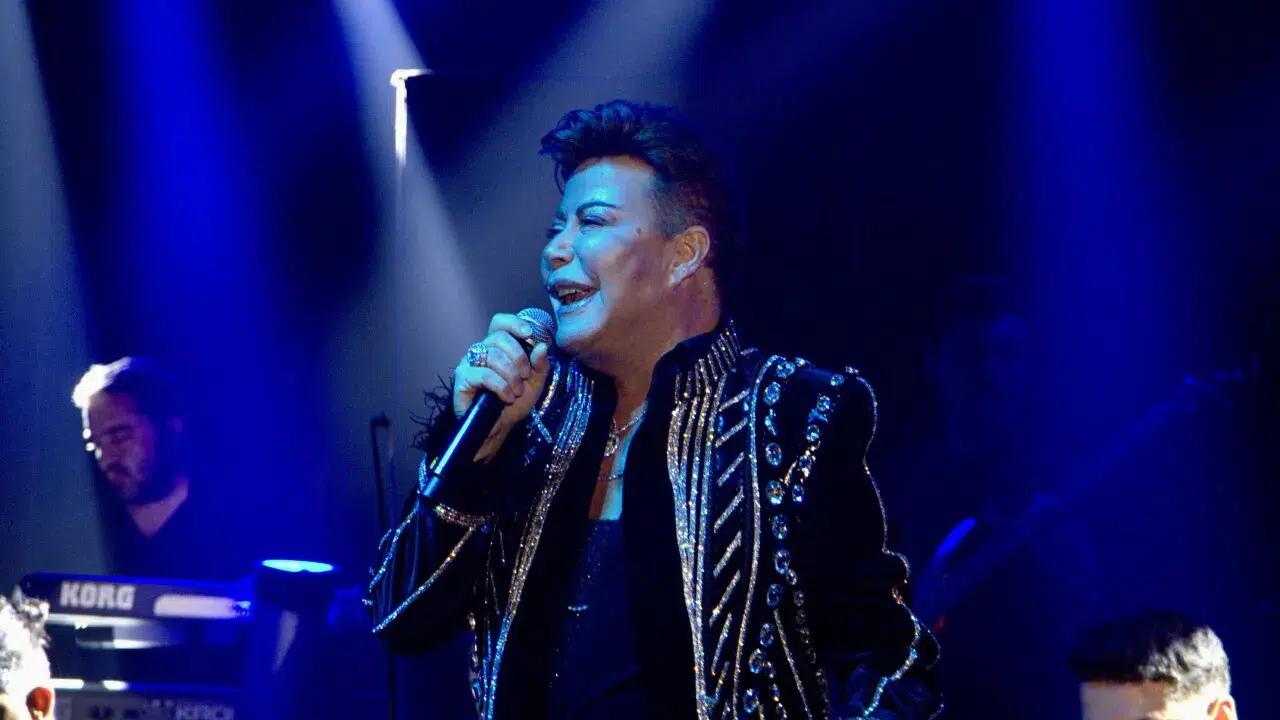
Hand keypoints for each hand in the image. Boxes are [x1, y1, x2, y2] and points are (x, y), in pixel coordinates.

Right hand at [453, 313, 551, 462]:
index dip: (514, 323)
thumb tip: (542, 347)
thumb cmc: (514, 402)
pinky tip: (507, 397)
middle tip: (525, 376)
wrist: (499, 427)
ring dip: (511, 376)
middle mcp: (481, 350)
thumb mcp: (535, 383)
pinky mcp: (462, 378)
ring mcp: (469, 363)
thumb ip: (540, 365)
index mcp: (497, 347)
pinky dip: (501, 386)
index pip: (500, 323)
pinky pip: (484, 374)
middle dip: (518, 358)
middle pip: (499, 338)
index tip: (530, 334)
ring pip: (493, 355)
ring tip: (517, 392)